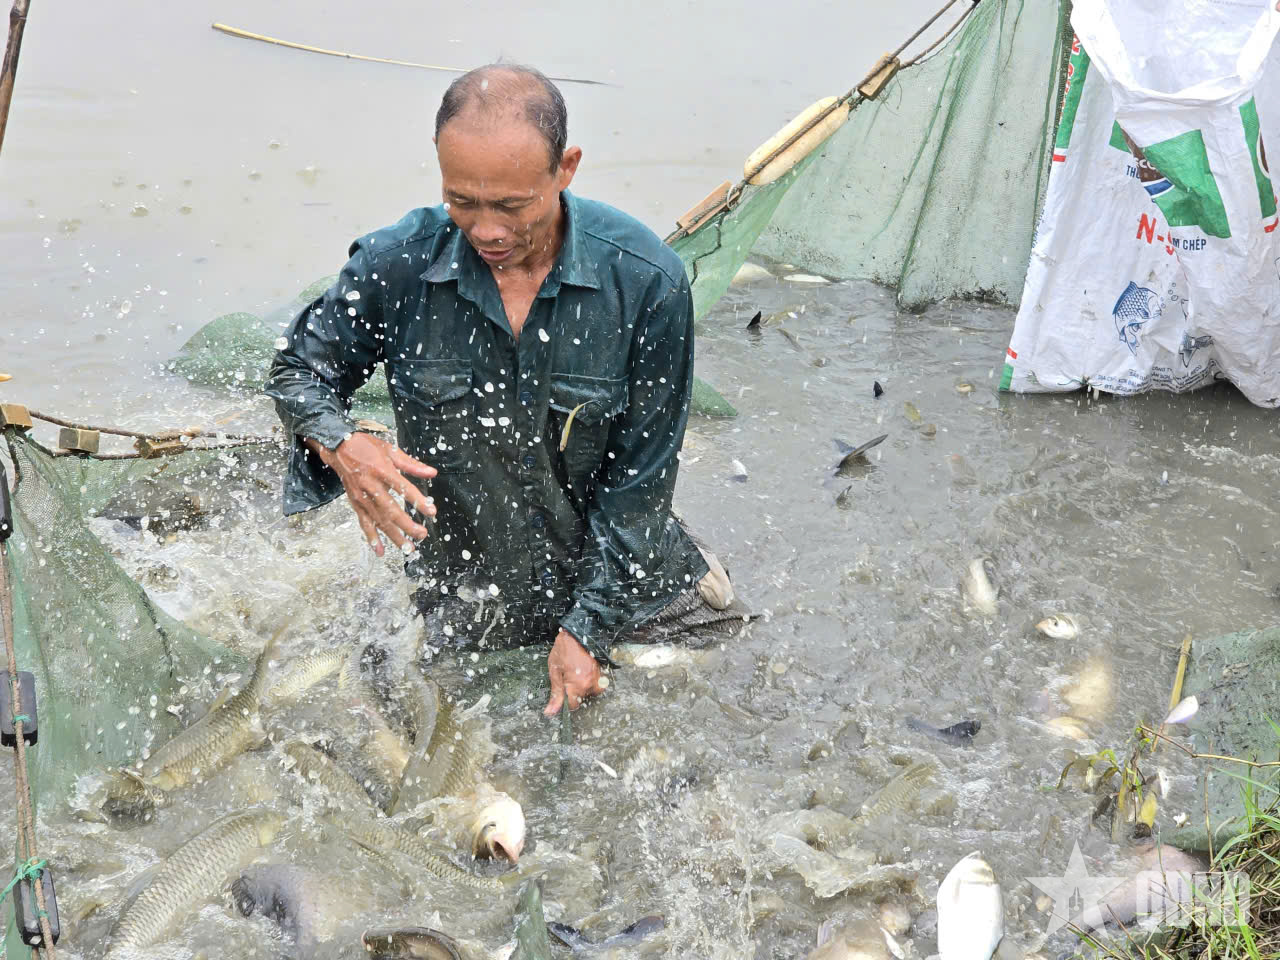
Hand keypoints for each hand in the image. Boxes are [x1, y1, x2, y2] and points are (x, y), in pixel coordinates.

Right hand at [307, 432, 436, 556]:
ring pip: (378, 520)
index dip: (418, 501)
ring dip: (394, 536)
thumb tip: (432, 473)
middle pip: (390, 510)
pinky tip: (379, 550)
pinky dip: (371, 538)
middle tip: (422, 534)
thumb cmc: (365, 446)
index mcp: (382, 470)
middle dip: (407, 525)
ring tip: (408, 547)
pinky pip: (364, 523)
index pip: (403, 489)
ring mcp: (361, 497)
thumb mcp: (390, 450)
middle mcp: (371, 486)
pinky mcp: (355, 503)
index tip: (431, 511)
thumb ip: (412, 464)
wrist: (338, 446)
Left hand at [544, 628, 603, 714]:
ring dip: (584, 687)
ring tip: (576, 674)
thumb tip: (550, 712)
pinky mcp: (601, 672)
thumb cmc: (563, 652)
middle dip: (574, 692)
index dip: (565, 702)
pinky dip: (591, 681)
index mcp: (576, 685)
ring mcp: (597, 678)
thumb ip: (555, 694)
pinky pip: (598, 683)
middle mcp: (589, 684)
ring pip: (591, 692)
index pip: (573, 705)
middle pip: (582, 699)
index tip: (562, 693)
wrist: (576, 634)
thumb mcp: (554, 672)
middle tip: (567, 678)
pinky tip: (583, 671)